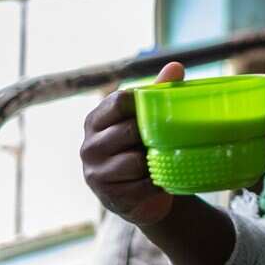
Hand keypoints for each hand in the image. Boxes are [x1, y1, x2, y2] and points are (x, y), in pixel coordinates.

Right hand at [80, 62, 184, 225]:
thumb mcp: (148, 121)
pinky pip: (141, 186)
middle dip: (151, 136)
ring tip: (161, 162)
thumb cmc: (144, 149)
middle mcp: (89, 146)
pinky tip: (160, 182)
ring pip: (135, 161)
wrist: (145, 196)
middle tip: (166, 140)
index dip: (143, 103)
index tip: (160, 109)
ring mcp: (96, 173)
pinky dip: (156, 184)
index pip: (119, 101)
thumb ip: (158, 93)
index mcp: (96, 120)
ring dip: (154, 162)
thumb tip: (176, 66)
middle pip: (128, 130)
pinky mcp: (110, 197)